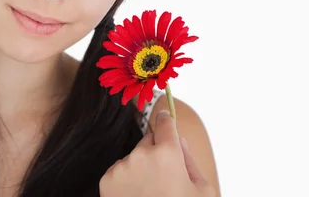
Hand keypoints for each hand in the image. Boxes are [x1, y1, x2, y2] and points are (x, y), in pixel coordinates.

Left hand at [99, 110, 214, 196]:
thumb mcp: (202, 190)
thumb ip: (190, 160)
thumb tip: (179, 139)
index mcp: (167, 153)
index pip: (164, 122)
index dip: (166, 120)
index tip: (165, 117)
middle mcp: (140, 154)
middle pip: (149, 140)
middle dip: (156, 151)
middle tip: (164, 176)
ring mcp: (121, 167)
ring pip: (133, 157)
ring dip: (140, 167)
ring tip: (150, 192)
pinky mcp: (107, 179)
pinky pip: (120, 171)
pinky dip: (126, 180)